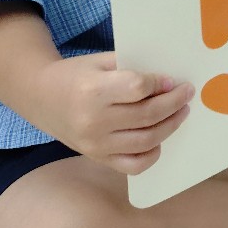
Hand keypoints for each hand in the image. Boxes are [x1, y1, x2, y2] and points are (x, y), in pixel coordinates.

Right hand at [35, 52, 194, 174]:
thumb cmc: (75, 75)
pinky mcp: (98, 158)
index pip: (138, 88)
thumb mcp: (101, 62)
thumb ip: (132, 69)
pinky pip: (134, 165)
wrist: (40, 97)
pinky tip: (160, 137)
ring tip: (181, 112)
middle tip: (187, 93)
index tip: (172, 80)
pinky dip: (153, 153)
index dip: (160, 83)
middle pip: (147, 115)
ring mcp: (95, 144)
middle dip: (174, 103)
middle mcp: (94, 121)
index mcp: (93, 91)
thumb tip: (169, 79)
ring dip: (171, 125)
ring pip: (146, 141)